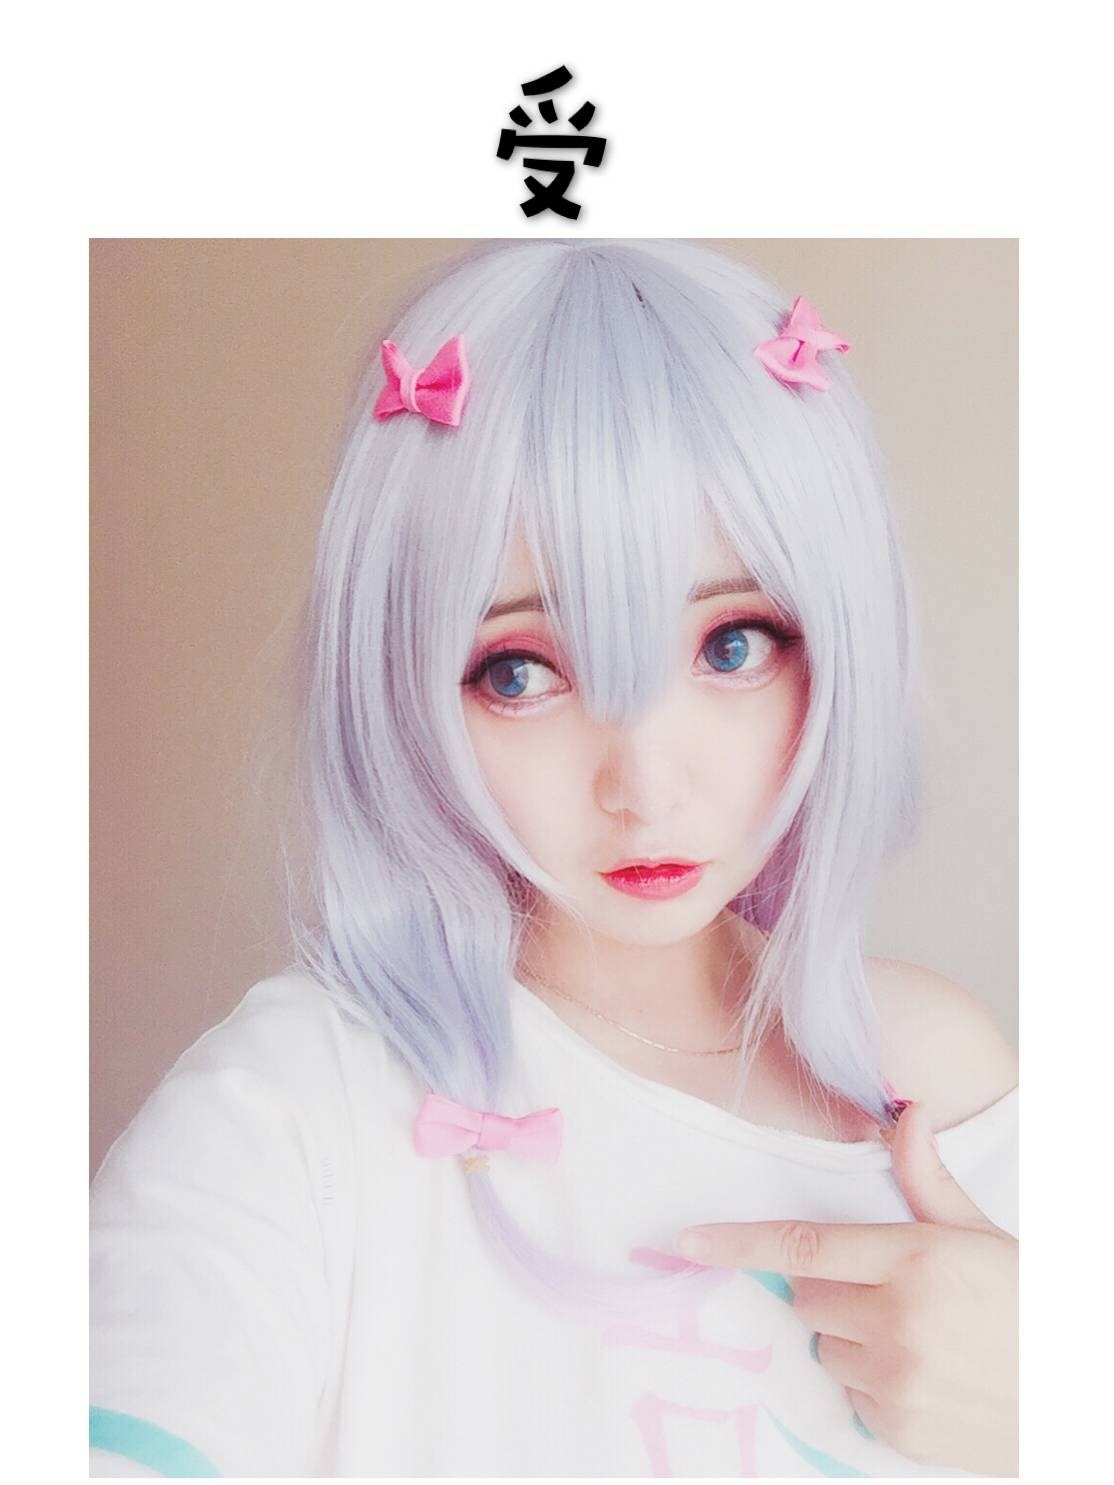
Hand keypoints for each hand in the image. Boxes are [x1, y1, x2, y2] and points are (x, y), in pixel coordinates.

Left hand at [676, 1101, 1017, 1473]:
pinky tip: (924, 1377)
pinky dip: (874, 1386)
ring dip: (854, 1340)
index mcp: (912, 1260)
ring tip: (917, 1338)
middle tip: (887, 1291)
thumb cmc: (1028, 1305)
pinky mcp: (898, 1429)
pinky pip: (851, 1397)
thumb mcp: (979, 1235)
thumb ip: (928, 1179)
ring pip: (827, 1348)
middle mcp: (895, 1321)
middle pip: (807, 1297)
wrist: (1079, 1397)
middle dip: (832, 1289)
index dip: (736, 1244)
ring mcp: (895, 1381)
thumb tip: (904, 1112)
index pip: (802, 1246)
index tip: (687, 1242)